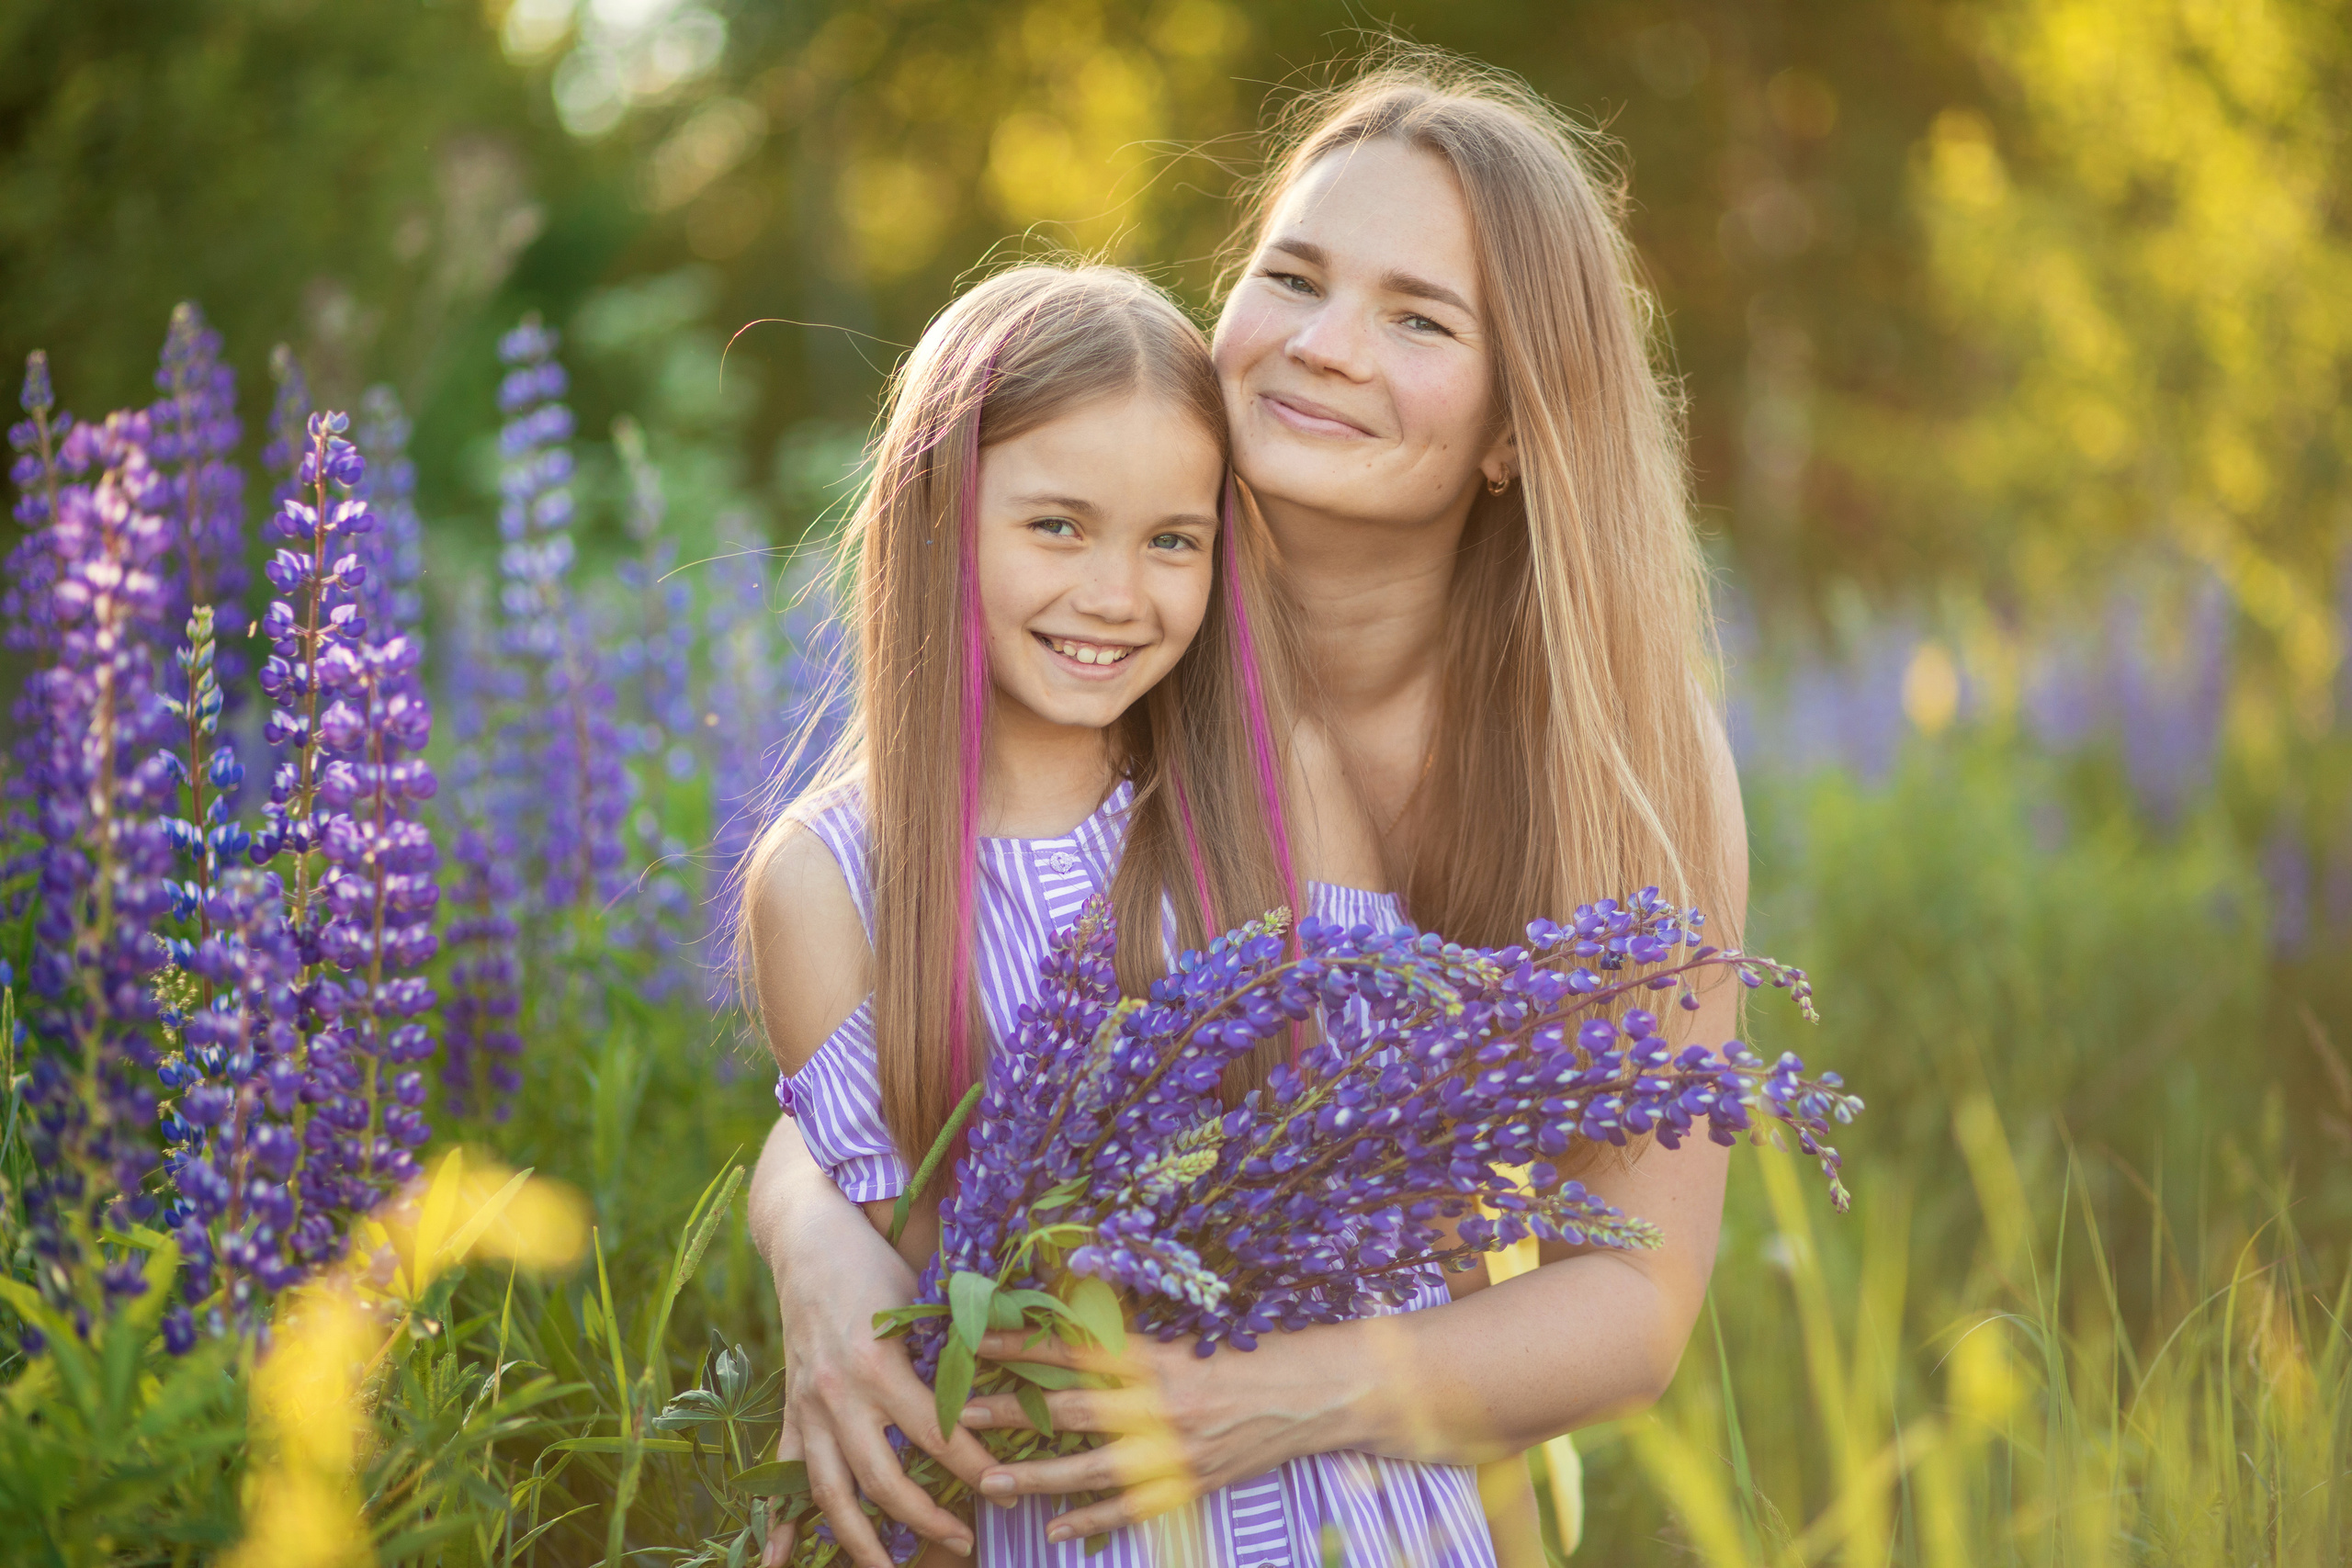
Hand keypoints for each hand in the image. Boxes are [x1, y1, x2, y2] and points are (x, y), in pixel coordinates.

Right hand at [757, 1209, 994, 1566]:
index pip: (937, 1436)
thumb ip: (958, 1345)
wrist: (809, 1238)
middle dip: (927, 1518)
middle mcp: (838, 1395)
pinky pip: (784, 1476)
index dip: (977, 1469)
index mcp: (878, 1365)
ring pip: (830, 1494)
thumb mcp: (924, 1298)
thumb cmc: (877, 1262)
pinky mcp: (792, 1409)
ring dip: (859, 1541)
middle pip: (883, 1481)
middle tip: (967, 1540)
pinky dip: (780, 1523)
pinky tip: (778, 1562)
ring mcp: (809, 1407)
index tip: (1009, 1493)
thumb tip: (1015, 1380)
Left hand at [957, 1321, 1376, 1543]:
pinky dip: (1091, 1520)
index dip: (1022, 1344)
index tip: (975, 1339)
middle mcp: (1163, 1405)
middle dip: (1011, 1414)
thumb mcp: (1197, 1327)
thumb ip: (1138, 1330)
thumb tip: (1075, 1312)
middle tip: (960, 1417)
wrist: (1323, 1392)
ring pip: (1091, 1470)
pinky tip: (1053, 1531)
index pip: (1074, 1349)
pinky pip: (1132, 1508)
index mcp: (1161, 1356)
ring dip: (1036, 1477)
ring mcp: (1178, 1452)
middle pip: (1070, 1411)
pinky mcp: (1193, 1484)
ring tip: (990, 1482)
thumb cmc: (1261, 1346)